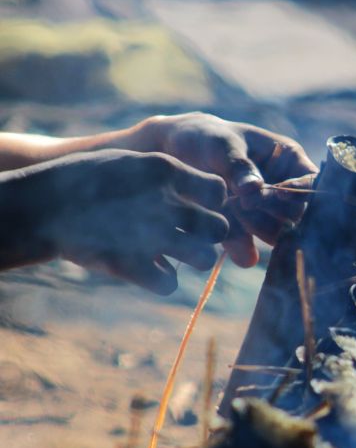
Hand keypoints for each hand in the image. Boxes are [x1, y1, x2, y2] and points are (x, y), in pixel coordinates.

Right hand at [0, 149, 228, 294]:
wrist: (45, 205)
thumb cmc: (91, 179)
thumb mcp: (133, 163)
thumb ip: (170, 175)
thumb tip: (212, 189)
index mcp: (165, 171)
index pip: (218, 190)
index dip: (213, 201)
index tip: (197, 205)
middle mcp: (164, 203)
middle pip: (219, 228)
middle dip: (210, 235)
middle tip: (192, 235)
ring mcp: (149, 235)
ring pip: (205, 259)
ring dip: (193, 259)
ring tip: (173, 254)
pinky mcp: (129, 265)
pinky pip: (169, 284)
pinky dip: (161, 281)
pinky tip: (148, 269)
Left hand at [132, 113, 317, 266]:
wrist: (173, 154)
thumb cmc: (204, 138)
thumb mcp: (220, 145)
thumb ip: (238, 166)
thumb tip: (254, 190)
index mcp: (289, 158)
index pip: (312, 181)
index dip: (299, 192)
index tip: (274, 195)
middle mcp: (285, 187)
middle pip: (298, 212)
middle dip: (271, 211)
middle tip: (242, 203)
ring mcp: (268, 212)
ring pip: (278, 232)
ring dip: (254, 227)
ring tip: (229, 209)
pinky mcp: (248, 231)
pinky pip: (254, 247)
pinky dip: (240, 245)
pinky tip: (225, 233)